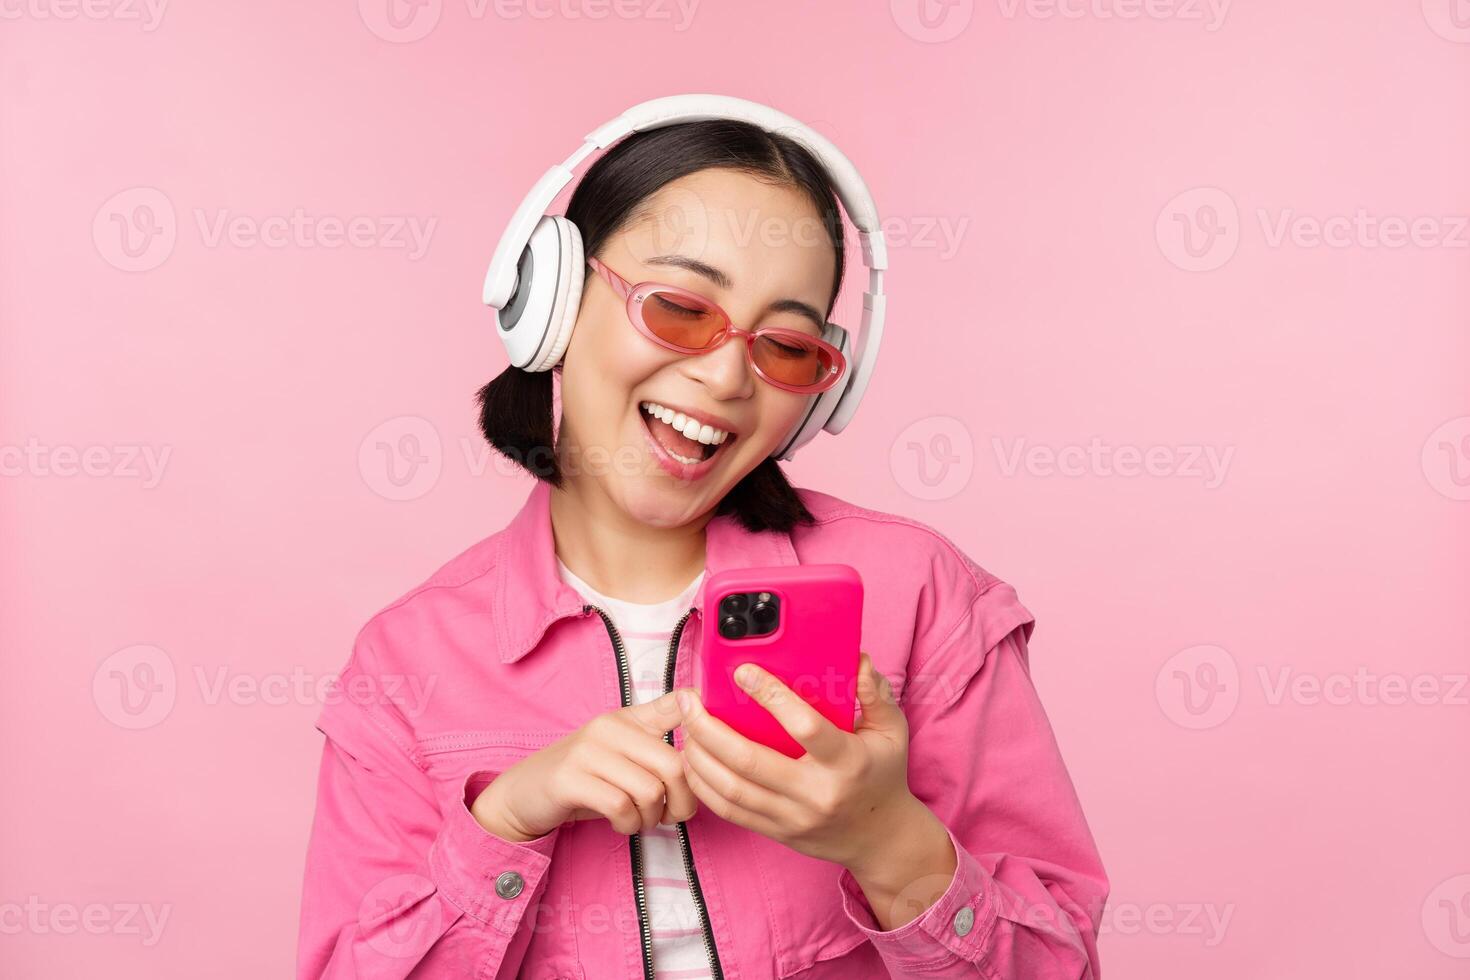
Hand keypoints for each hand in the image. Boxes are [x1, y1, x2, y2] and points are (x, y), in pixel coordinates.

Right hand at [471, 690, 698, 841]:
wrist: (524, 795)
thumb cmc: (585, 780)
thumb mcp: (623, 757)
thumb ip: (658, 750)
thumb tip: (706, 757)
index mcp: (628, 718)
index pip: (677, 704)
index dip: (704, 720)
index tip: (715, 743)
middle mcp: (609, 727)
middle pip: (672, 764)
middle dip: (683, 801)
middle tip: (671, 816)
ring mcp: (587, 751)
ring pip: (649, 790)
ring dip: (652, 818)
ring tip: (641, 821)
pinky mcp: (569, 779)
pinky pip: (620, 806)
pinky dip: (629, 825)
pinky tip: (622, 824)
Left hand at [676, 652, 926, 873]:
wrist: (881, 838)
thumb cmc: (883, 775)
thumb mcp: (891, 730)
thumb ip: (874, 693)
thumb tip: (858, 659)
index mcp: (847, 762)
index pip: (804, 726)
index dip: (770, 697)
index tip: (742, 672)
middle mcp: (816, 793)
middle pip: (749, 761)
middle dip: (709, 728)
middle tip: (688, 699)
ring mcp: (793, 817)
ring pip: (731, 788)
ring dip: (698, 755)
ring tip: (683, 725)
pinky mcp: (776, 832)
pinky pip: (729, 811)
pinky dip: (703, 785)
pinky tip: (692, 759)